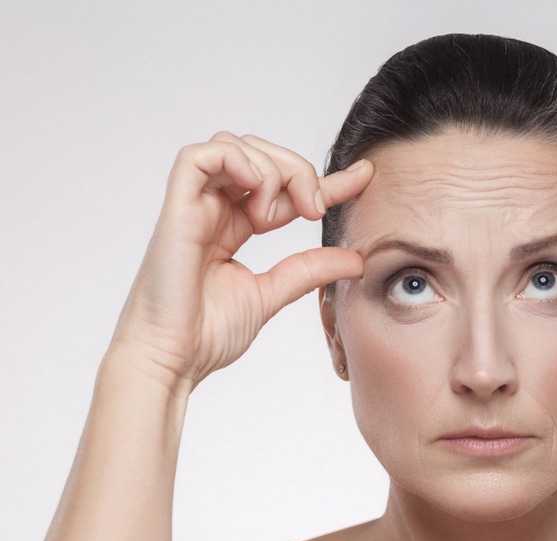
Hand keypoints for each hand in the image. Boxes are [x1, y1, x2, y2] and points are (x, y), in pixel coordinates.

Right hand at [111, 132, 372, 390]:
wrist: (173, 361)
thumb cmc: (205, 335)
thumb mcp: (273, 294)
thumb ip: (310, 271)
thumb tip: (355, 259)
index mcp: (233, 227)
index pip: (284, 187)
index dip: (326, 178)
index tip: (365, 175)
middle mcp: (213, 210)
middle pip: (261, 154)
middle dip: (299, 171)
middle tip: (314, 211)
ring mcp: (193, 207)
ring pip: (235, 145)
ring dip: (271, 170)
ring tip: (276, 217)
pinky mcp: (176, 211)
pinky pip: (199, 157)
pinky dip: (236, 161)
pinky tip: (256, 191)